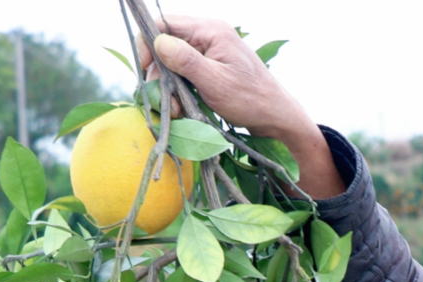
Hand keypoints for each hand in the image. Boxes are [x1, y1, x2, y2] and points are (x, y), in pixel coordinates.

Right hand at [137, 16, 345, 198]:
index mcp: (211, 30)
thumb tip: (158, 42)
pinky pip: (185, 72)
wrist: (276, 117)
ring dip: (169, 85)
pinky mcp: (211, 66)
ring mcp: (210, 50)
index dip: (148, 45)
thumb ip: (186, 61)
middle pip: (166, 43)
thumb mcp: (216, 83)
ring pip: (173, 61)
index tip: (145, 71)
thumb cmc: (251, 100)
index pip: (164, 24)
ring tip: (176, 109)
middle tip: (163, 99)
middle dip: (159, 72)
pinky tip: (183, 107)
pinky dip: (180, 89)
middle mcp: (209, 34)